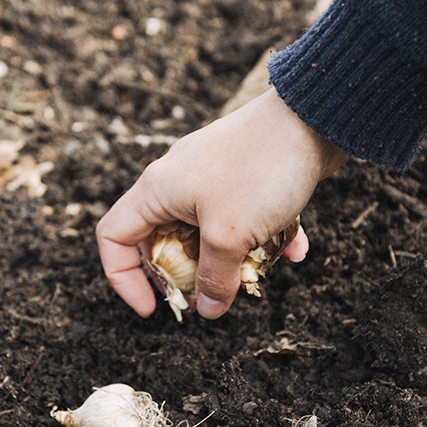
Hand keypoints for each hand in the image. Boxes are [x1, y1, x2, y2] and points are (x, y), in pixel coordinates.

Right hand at [96, 88, 345, 318]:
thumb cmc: (260, 169)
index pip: (114, 238)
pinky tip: (294, 249)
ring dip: (231, 260)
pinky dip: (263, 238)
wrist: (312, 118)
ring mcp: (212, 177)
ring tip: (257, 272)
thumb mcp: (230, 236)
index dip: (124, 278)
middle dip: (186, 275)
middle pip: (162, 241)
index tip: (155, 307)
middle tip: (209, 297)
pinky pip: (243, 218)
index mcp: (157, 190)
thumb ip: (214, 278)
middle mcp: (177, 182)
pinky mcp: (244, 176)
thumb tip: (209, 309)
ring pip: (207, 234)